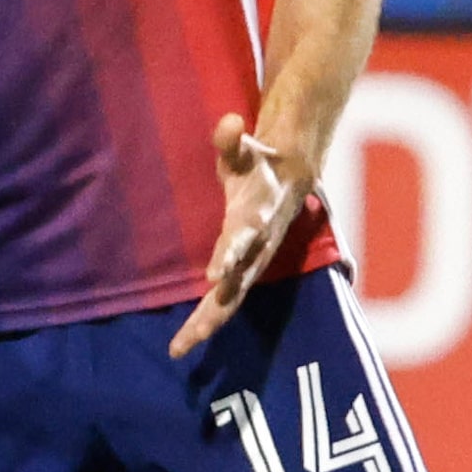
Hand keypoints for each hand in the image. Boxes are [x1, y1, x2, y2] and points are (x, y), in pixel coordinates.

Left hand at [168, 116, 311, 355]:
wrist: (292, 179)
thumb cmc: (260, 163)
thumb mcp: (246, 147)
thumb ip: (232, 139)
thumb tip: (229, 122)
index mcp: (254, 219)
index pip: (240, 239)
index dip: (228, 255)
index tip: (212, 275)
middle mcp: (255, 248)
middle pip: (235, 285)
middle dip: (213, 311)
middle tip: (189, 337)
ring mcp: (251, 263)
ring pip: (229, 300)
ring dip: (207, 323)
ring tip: (180, 348)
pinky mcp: (244, 270)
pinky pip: (226, 300)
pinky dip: (208, 320)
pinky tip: (187, 340)